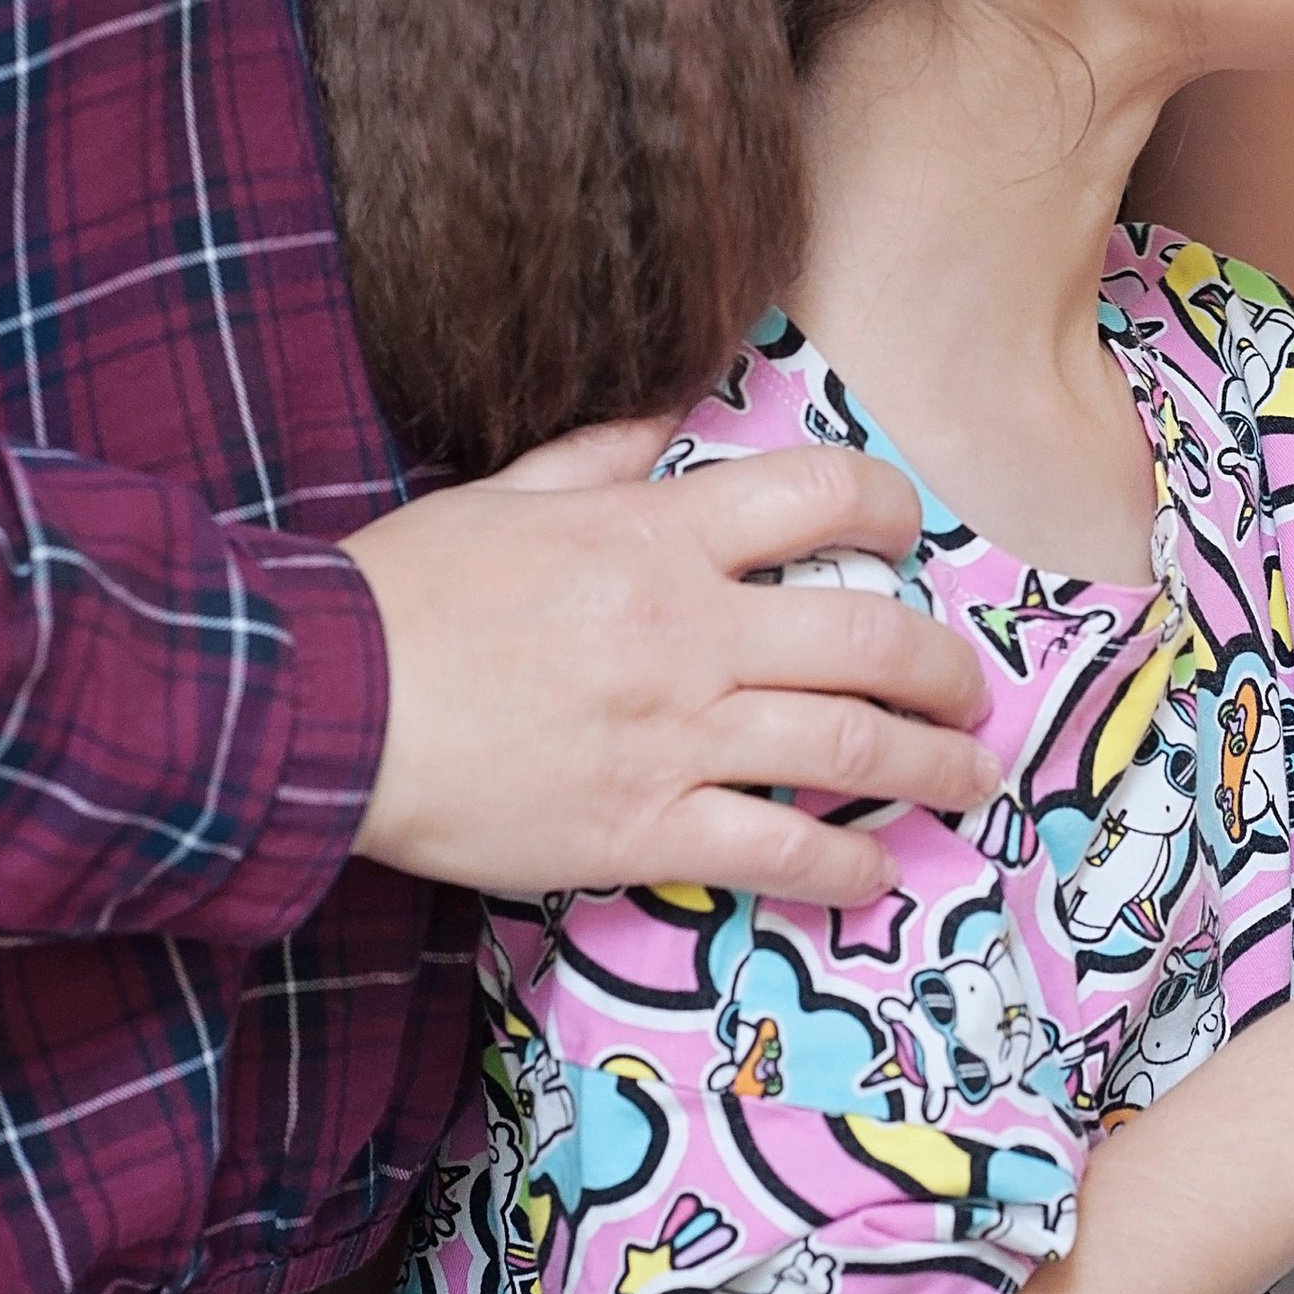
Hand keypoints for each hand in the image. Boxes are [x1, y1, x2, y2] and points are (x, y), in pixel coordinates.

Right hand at [346, 425, 996, 903]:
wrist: (322, 707)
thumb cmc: (402, 598)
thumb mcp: (501, 495)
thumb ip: (597, 456)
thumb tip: (664, 421)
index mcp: (656, 536)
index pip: (822, 495)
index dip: (893, 508)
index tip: (913, 536)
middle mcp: (690, 632)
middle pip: (870, 636)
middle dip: (945, 667)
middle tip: (971, 689)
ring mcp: (674, 736)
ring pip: (849, 747)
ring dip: (930, 765)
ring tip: (966, 777)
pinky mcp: (642, 826)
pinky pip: (776, 850)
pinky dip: (844, 866)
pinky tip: (873, 872)